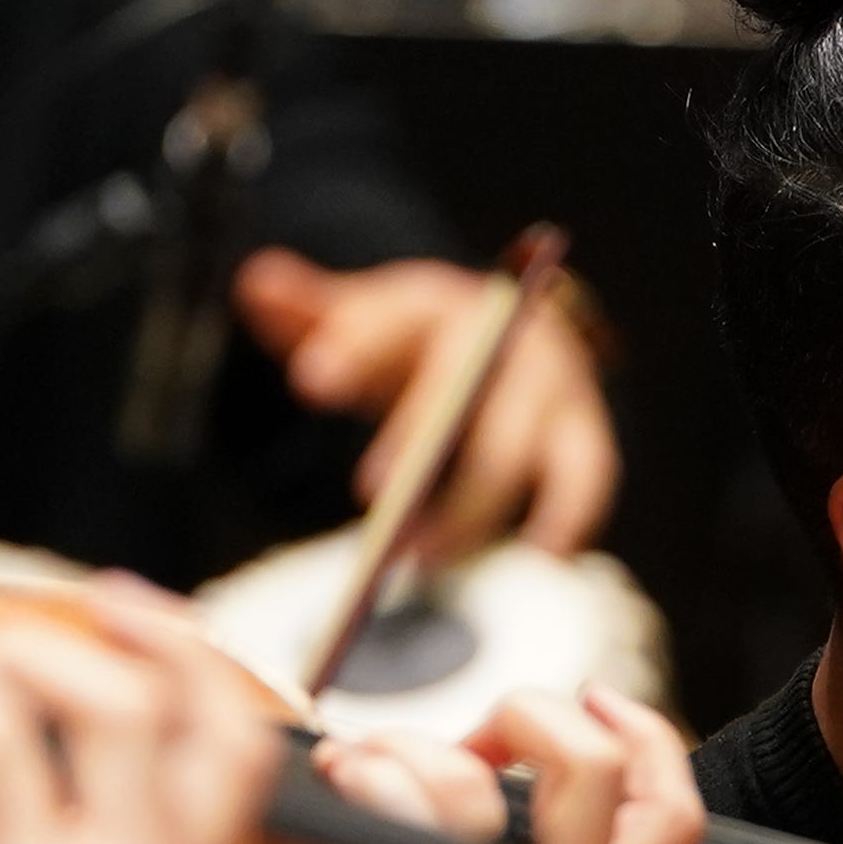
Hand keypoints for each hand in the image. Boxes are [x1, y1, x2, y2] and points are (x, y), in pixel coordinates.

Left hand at [235, 250, 623, 558]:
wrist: (517, 336)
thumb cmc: (423, 341)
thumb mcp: (367, 317)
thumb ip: (311, 311)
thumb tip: (256, 284)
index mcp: (436, 304)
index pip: (391, 320)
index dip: (352, 349)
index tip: (309, 384)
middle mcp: (503, 340)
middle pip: (459, 389)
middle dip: (417, 443)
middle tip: (374, 500)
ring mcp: (552, 387)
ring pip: (516, 448)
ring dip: (474, 508)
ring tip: (424, 558)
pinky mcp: (585, 434)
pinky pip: (587, 477)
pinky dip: (569, 517)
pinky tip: (540, 559)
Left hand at [246, 687, 709, 843]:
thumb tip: (468, 812)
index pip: (673, 819)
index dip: (644, 739)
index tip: (591, 704)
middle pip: (603, 773)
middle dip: (534, 715)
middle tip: (472, 736)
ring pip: (493, 780)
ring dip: (416, 743)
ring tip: (364, 764)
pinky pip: (412, 810)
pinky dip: (370, 772)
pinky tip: (344, 785)